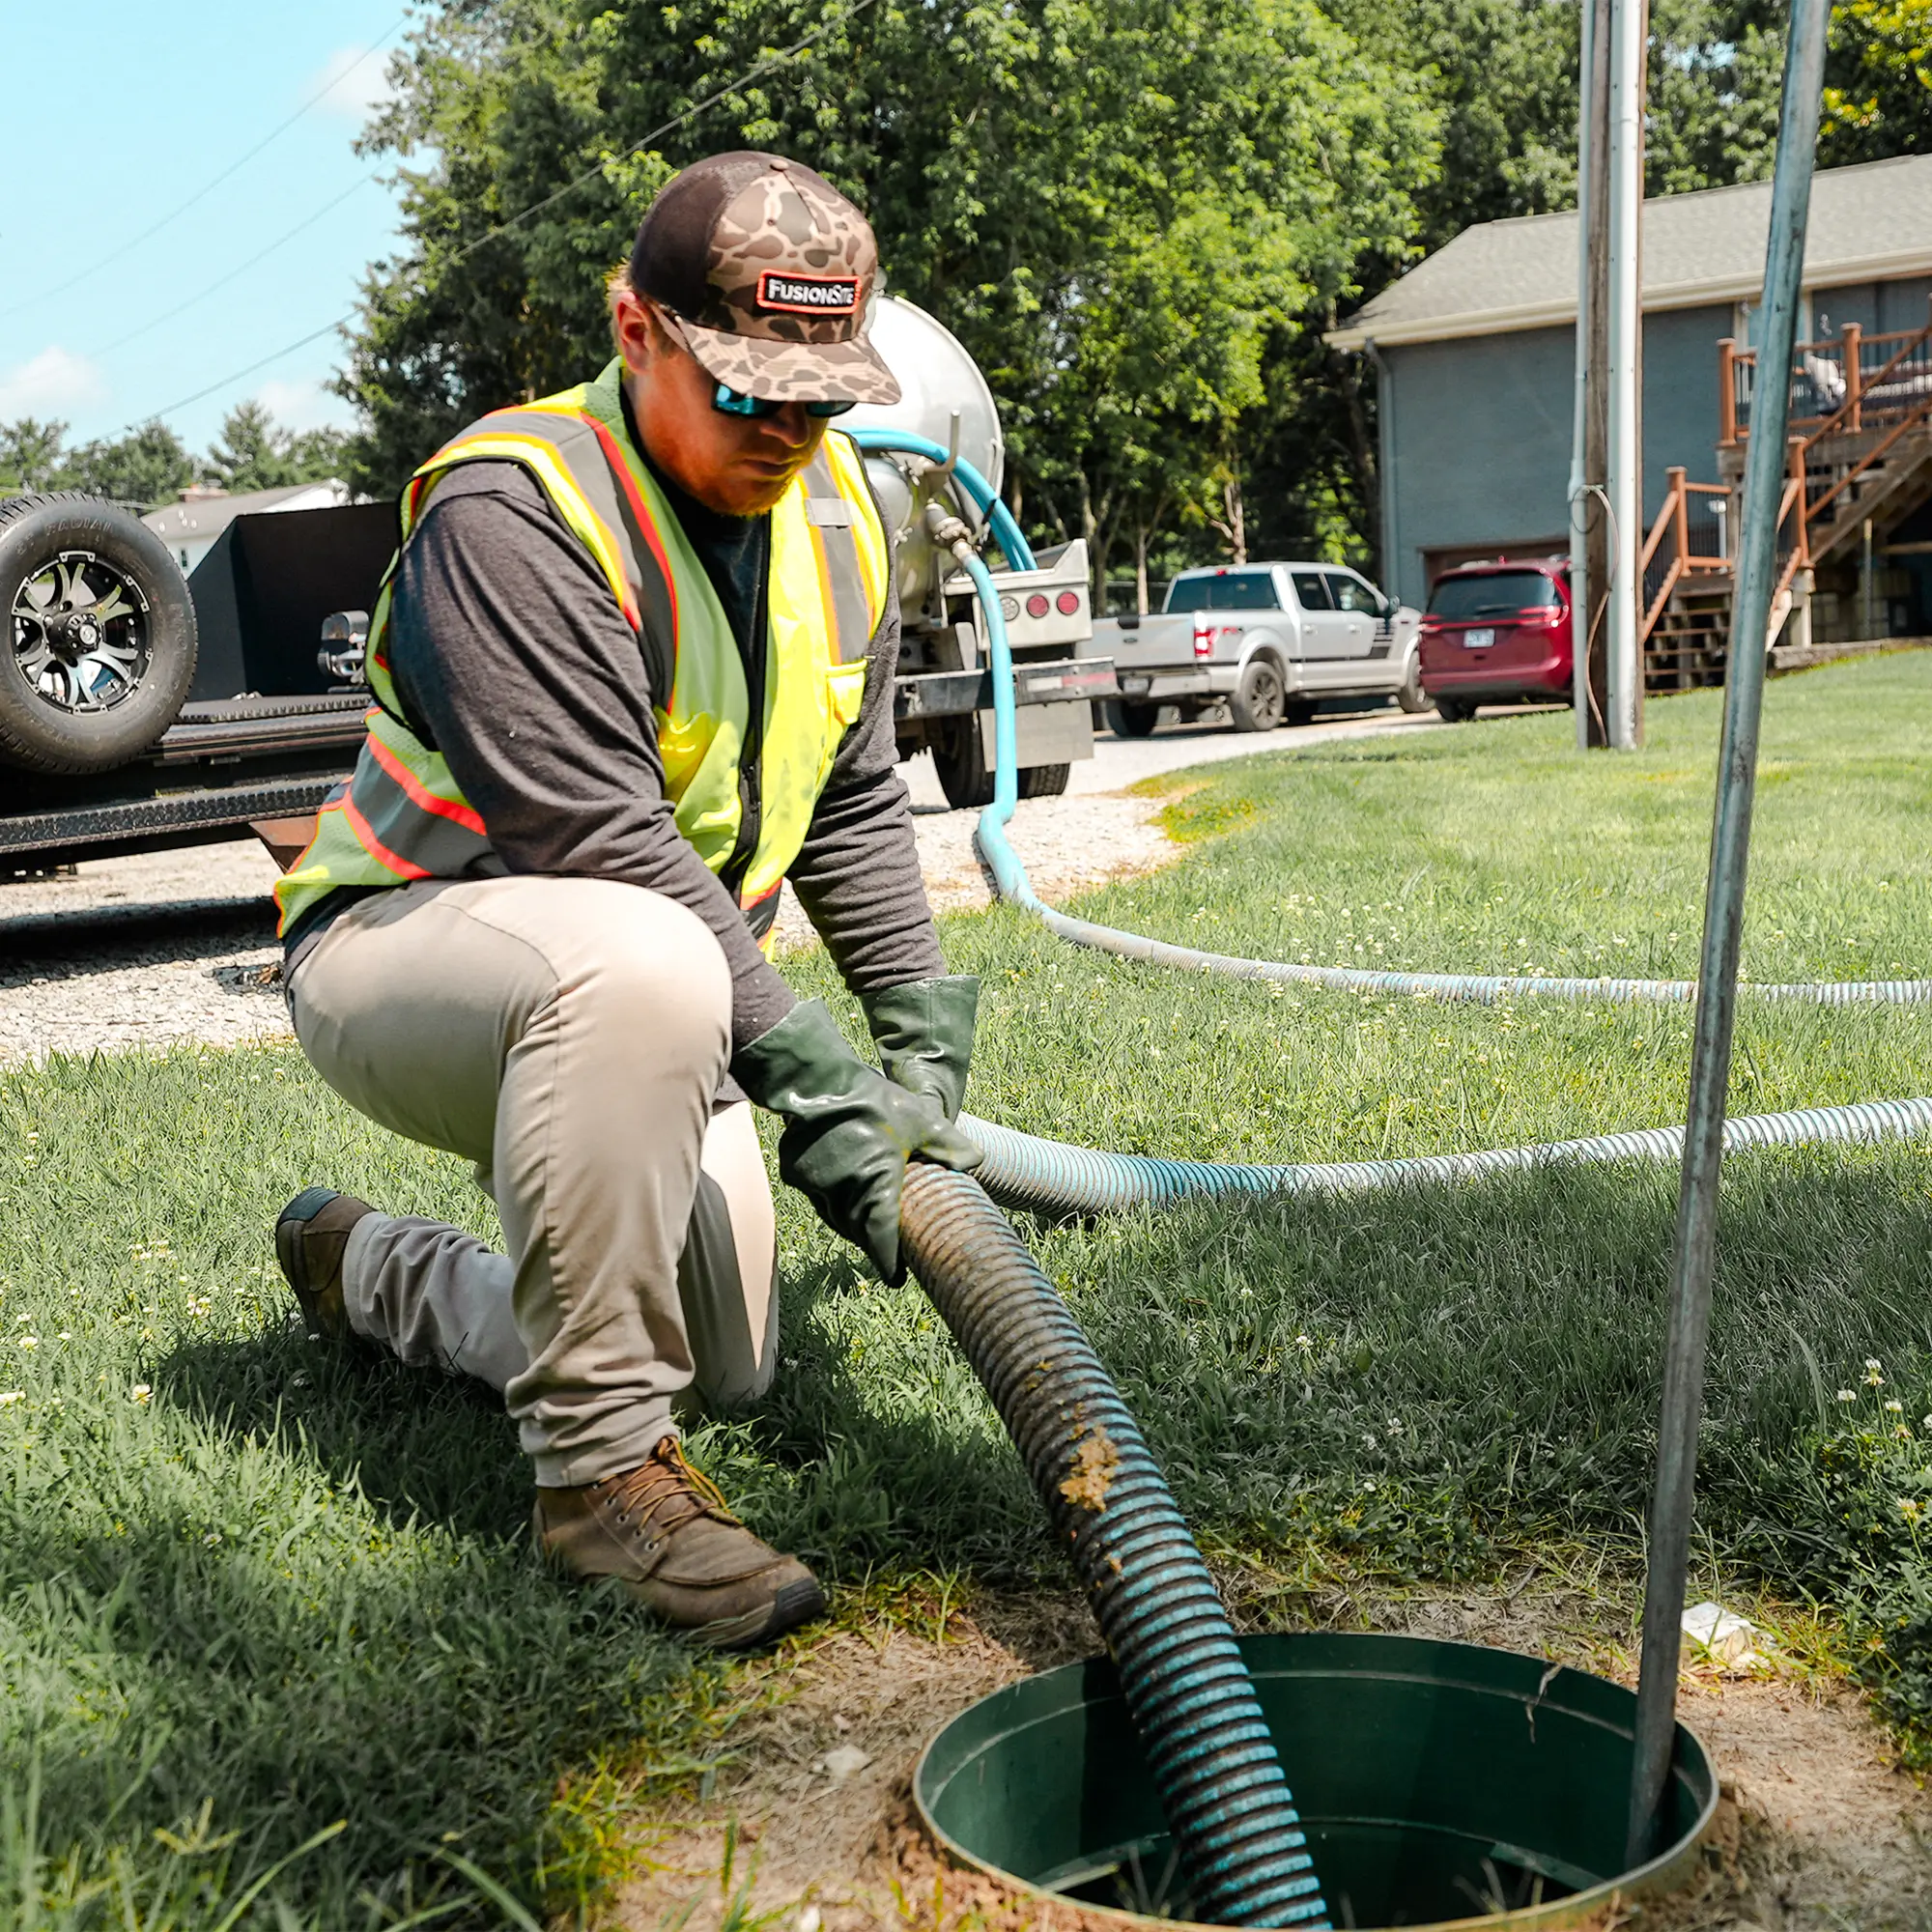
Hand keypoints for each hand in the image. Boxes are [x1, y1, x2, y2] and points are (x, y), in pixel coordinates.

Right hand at [734, 1000, 980, 1282]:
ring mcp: (815, 1185)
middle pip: (858, 1232)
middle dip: (873, 1242)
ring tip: (867, 1221)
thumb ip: (947, 1144)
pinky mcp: (796, 1174)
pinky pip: (817, 1197)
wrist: (815, 1079)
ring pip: (835, 1217)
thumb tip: (976, 1161)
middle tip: (887, 1247)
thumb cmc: (872, 1100)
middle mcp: (843, 1194)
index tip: (897, 1279)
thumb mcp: (919, 1119)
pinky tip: (842, 1189)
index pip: (881, 1240)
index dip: (889, 1263)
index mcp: (877, 1187)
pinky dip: (830, 1199)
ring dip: (851, 1222)